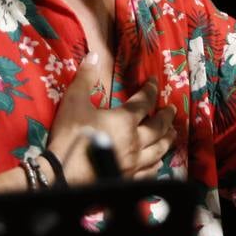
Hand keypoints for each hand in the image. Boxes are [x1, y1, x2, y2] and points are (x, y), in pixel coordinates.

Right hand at [47, 53, 176, 185]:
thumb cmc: (69, 137)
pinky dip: (157, 165)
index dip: (151, 90)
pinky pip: (150, 172)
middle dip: (166, 116)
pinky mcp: (130, 180)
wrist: (63, 177)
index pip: (144, 102)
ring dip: (167, 140)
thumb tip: (94, 55)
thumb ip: (85, 79)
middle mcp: (135, 141)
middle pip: (158, 127)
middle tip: (172, 110)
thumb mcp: (73, 103)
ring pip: (159, 150)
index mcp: (124, 121)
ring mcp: (134, 163)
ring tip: (172, 134)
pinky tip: (158, 164)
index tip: (155, 82)